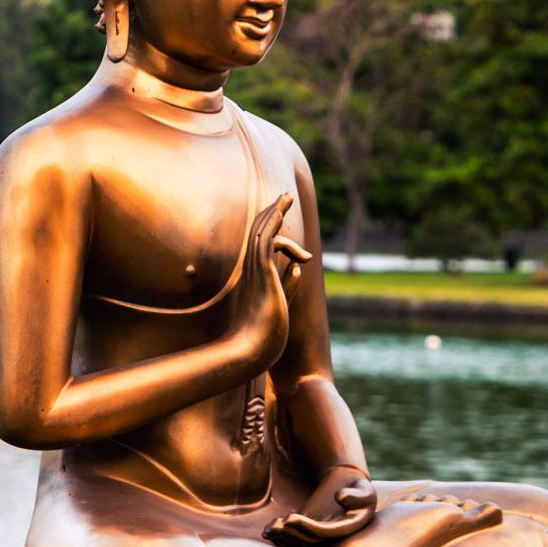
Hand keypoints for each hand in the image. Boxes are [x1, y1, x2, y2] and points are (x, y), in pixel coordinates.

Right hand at [235, 192, 308, 369]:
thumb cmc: (263, 334)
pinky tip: (282, 216)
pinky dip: (274, 226)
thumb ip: (288, 284)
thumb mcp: (280, 304)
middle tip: (284, 197)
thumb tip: (298, 266)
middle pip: (260, 233)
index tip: (280, 212)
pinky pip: (266, 242)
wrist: (249, 350)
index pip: (262, 244)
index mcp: (255, 277)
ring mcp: (254, 271)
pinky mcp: (261, 274)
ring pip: (262, 233)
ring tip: (287, 198)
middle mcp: (251, 270)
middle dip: (273, 213)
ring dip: (275, 214)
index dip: (271, 226)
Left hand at [265, 466, 375, 546]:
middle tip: (275, 524)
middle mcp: (333, 537)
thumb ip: (357, 494)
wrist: (347, 487)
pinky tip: (267, 531)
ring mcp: (319, 535)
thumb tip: (340, 496)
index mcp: (347, 529)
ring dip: (284, 538)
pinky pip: (295, 539)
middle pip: (310, 541)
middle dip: (292, 535)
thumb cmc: (357, 487)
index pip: (325, 533)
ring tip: (268, 529)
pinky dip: (281, 537)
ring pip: (301, 543)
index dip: (308, 528)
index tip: (290, 517)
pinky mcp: (309, 530)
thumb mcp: (364, 488)